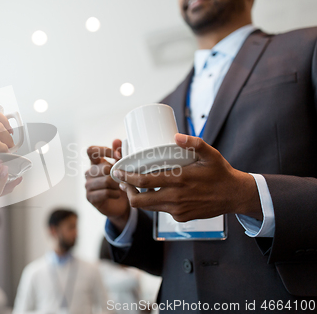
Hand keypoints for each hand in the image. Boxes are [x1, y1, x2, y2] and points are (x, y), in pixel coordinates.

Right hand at [85, 139, 130, 231]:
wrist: (120, 205)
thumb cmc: (120, 184)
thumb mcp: (121, 168)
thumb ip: (119, 154)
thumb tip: (117, 140)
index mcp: (95, 163)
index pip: (91, 150)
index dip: (103, 150)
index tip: (117, 155)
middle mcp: (88, 172)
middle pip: (101, 167)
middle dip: (116, 173)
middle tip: (123, 178)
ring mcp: (87, 185)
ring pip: (105, 181)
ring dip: (117, 184)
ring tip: (121, 187)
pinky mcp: (90, 197)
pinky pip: (104, 192)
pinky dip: (115, 193)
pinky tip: (118, 194)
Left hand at [114, 133, 261, 221]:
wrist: (234, 196)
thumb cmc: (220, 172)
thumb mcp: (210, 154)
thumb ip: (195, 143)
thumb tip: (176, 136)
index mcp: (180, 180)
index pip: (145, 182)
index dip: (127, 178)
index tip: (119, 171)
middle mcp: (176, 198)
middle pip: (139, 201)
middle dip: (127, 191)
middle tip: (123, 181)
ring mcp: (177, 210)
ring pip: (148, 207)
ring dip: (138, 197)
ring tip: (135, 185)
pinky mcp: (181, 218)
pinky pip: (161, 211)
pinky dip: (154, 202)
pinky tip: (155, 192)